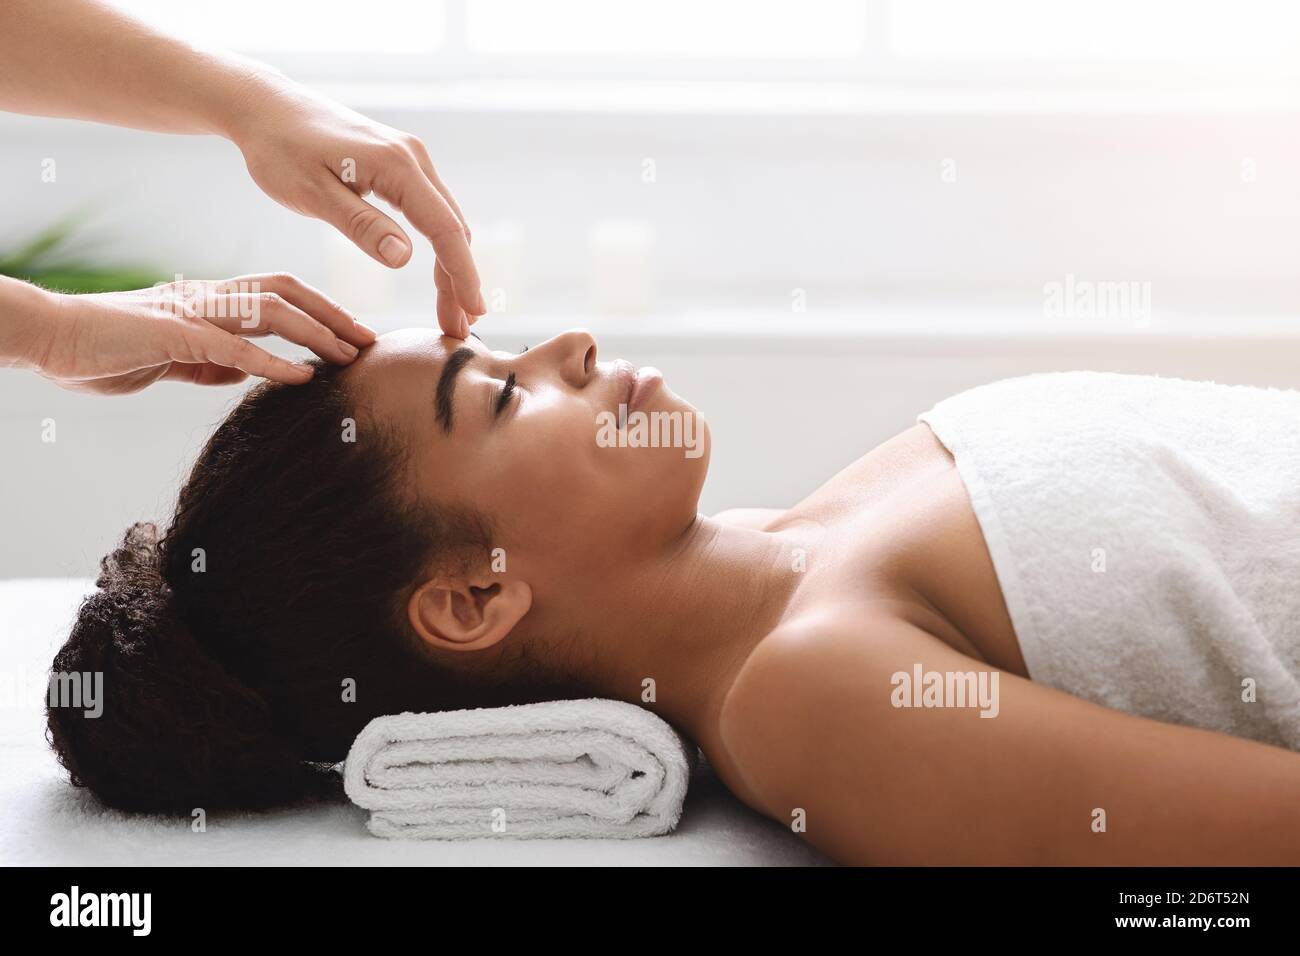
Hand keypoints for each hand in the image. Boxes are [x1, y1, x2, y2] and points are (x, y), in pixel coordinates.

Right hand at [25, 273, 373, 394]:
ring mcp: (191, 311)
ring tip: (349, 356)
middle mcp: (206, 297)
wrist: (50, 338)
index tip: (355, 333)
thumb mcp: (172, 359)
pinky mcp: (173, 334)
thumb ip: (210, 361)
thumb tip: (245, 370)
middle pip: (285, 292)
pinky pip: (232, 346)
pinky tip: (303, 377)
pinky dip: (273, 362)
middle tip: (371, 341)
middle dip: (333, 314)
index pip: (277, 294)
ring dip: (316, 333)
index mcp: (208, 301)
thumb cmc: (106, 350)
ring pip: (269, 311)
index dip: (320, 309)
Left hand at [226, 77, 484, 337]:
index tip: (472, 311)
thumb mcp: (313, 194)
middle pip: (453, 229)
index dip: (462, 274)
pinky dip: (439, 247)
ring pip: (445, 222)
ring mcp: (410, 159)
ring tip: (452, 312)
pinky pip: (431, 212)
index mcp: (397, 166)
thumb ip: (361, 226)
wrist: (266, 108)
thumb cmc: (280, 150)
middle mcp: (414, 158)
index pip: (444, 229)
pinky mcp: (400, 164)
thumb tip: (406, 259)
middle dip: (460, 280)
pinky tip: (438, 275)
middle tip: (460, 329)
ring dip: (452, 268)